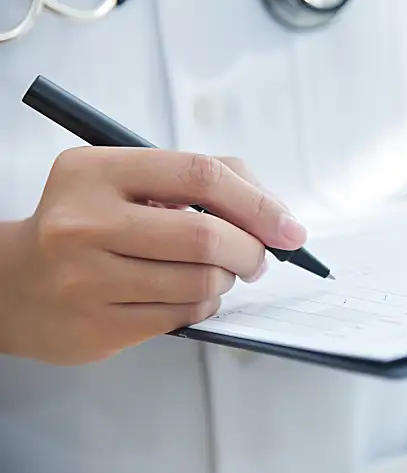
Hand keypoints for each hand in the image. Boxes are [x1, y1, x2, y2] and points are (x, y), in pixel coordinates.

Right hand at [0, 147, 305, 365]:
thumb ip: (204, 178)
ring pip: (200, 281)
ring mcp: (85, 278)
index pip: (201, 174)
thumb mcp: (131, 179)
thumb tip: (275, 213)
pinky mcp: (96, 325)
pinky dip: (205, 303)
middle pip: (205, 235)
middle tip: (261, 256)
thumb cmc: (92, 222)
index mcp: (96, 171)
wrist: (14, 284)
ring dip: (228, 278)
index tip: (288, 227)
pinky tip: (191, 293)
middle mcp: (83, 222)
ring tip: (220, 271)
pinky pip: (183, 314)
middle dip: (251, 249)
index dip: (258, 202)